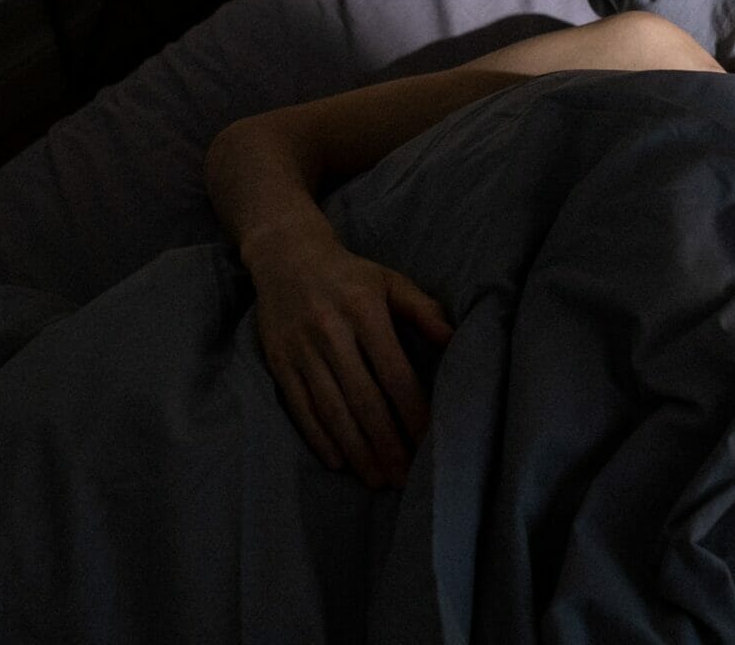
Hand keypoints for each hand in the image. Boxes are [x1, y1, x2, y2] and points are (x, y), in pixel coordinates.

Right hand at [246, 226, 452, 487]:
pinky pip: (299, 406)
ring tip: (377, 478)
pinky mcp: (278, 361)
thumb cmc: (350, 274)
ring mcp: (301, 349)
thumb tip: (455, 342)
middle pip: (363, 400)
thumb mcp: (391, 281)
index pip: (395, 373)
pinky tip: (338, 461)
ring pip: (331, 410)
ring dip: (356, 449)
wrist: (286, 255)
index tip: (429, 442)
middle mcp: (331, 332)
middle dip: (386, 443)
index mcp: (365, 311)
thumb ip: (424, 311)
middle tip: (405, 478)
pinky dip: (319, 437)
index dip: (413, 412)